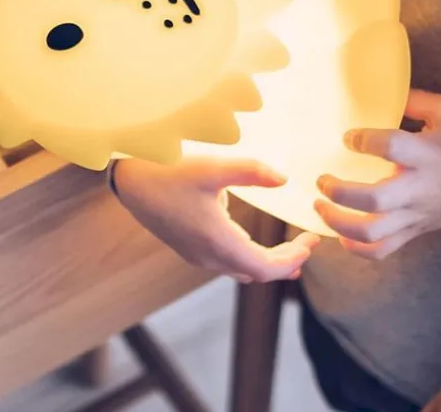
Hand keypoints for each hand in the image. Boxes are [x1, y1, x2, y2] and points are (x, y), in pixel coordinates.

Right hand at [114, 157, 320, 282]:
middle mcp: (208, 256)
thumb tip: (284, 179)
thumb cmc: (169, 170)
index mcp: (218, 242)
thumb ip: (251, 171)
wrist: (128, 179)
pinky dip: (247, 257)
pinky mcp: (188, 247)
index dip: (292, 259)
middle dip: (285, 263)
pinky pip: (225, 262)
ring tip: (289, 252)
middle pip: (256, 272)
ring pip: (240, 270)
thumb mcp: (213, 167)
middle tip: (307, 245)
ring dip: (266, 263)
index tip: (312, 242)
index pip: (266, 268)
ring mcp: (196, 255)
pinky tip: (251, 241)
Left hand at [314, 90, 440, 260]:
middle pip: (376, 201)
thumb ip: (414, 100)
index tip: (348, 136)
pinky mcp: (414, 231)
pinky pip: (382, 250)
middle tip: (322, 179)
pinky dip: (357, 248)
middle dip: (341, 192)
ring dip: (339, 224)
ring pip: (373, 234)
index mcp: (428, 154)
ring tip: (320, 205)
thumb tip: (378, 92)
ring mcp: (415, 215)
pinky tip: (340, 234)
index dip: (365, 140)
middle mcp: (419, 189)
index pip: (392, 148)